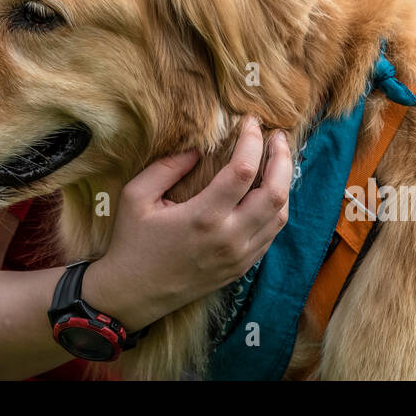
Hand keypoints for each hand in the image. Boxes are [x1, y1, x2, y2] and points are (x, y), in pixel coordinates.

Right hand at [81, 115, 291, 330]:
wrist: (133, 294)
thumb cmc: (132, 242)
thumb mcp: (136, 197)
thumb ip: (166, 167)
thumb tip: (199, 147)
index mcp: (203, 218)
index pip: (243, 171)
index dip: (252, 141)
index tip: (249, 122)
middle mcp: (229, 239)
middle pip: (275, 193)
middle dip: (281, 159)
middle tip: (276, 136)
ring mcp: (239, 257)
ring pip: (280, 216)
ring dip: (284, 183)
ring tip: (276, 159)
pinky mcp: (240, 268)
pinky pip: (271, 234)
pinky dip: (276, 208)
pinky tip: (267, 191)